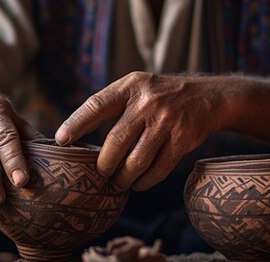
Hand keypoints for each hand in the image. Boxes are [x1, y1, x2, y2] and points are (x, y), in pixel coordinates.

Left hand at [55, 72, 227, 190]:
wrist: (209, 97)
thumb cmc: (160, 96)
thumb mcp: (136, 87)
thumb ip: (111, 104)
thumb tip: (73, 133)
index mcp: (130, 86)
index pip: (96, 105)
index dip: (76, 124)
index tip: (60, 140)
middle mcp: (147, 102)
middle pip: (116, 142)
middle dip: (104, 164)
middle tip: (101, 173)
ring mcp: (167, 121)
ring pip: (136, 161)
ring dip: (123, 178)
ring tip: (118, 183)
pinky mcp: (183, 140)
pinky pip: (158, 169)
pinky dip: (144, 182)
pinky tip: (138, 183)